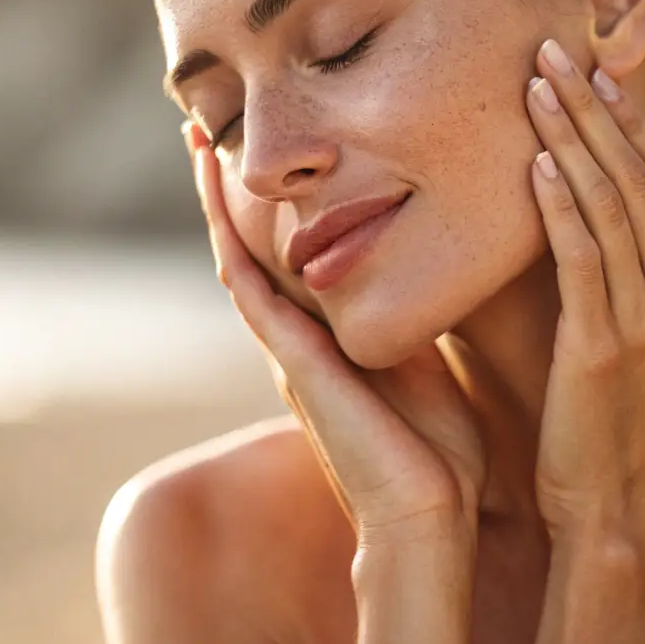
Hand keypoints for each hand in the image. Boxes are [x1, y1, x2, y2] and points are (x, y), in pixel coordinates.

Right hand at [184, 123, 486, 553]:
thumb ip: (425, 324)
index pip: (292, 257)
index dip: (275, 206)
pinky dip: (227, 237)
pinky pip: (247, 287)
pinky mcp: (290, 362)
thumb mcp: (433, 365)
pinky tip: (213, 191)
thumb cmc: (440, 453)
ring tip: (197, 139)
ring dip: (215, 201)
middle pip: (251, 249)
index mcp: (332, 339)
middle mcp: (298, 340)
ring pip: (236, 257)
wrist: (430, 516)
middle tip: (209, 127)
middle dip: (231, 192)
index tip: (271, 153)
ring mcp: (287, 350)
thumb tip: (447, 276)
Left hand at [524, 39, 644, 549]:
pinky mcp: (604, 347)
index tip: (588, 70)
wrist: (616, 509)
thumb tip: (570, 221)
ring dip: (571, 138)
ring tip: (535, 84)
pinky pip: (585, 258)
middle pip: (637, 175)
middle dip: (592, 108)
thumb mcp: (625, 341)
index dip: (624, 120)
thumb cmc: (606, 424)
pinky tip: (536, 162)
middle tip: (551, 49)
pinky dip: (561, 205)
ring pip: (611, 204)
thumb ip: (613, 281)